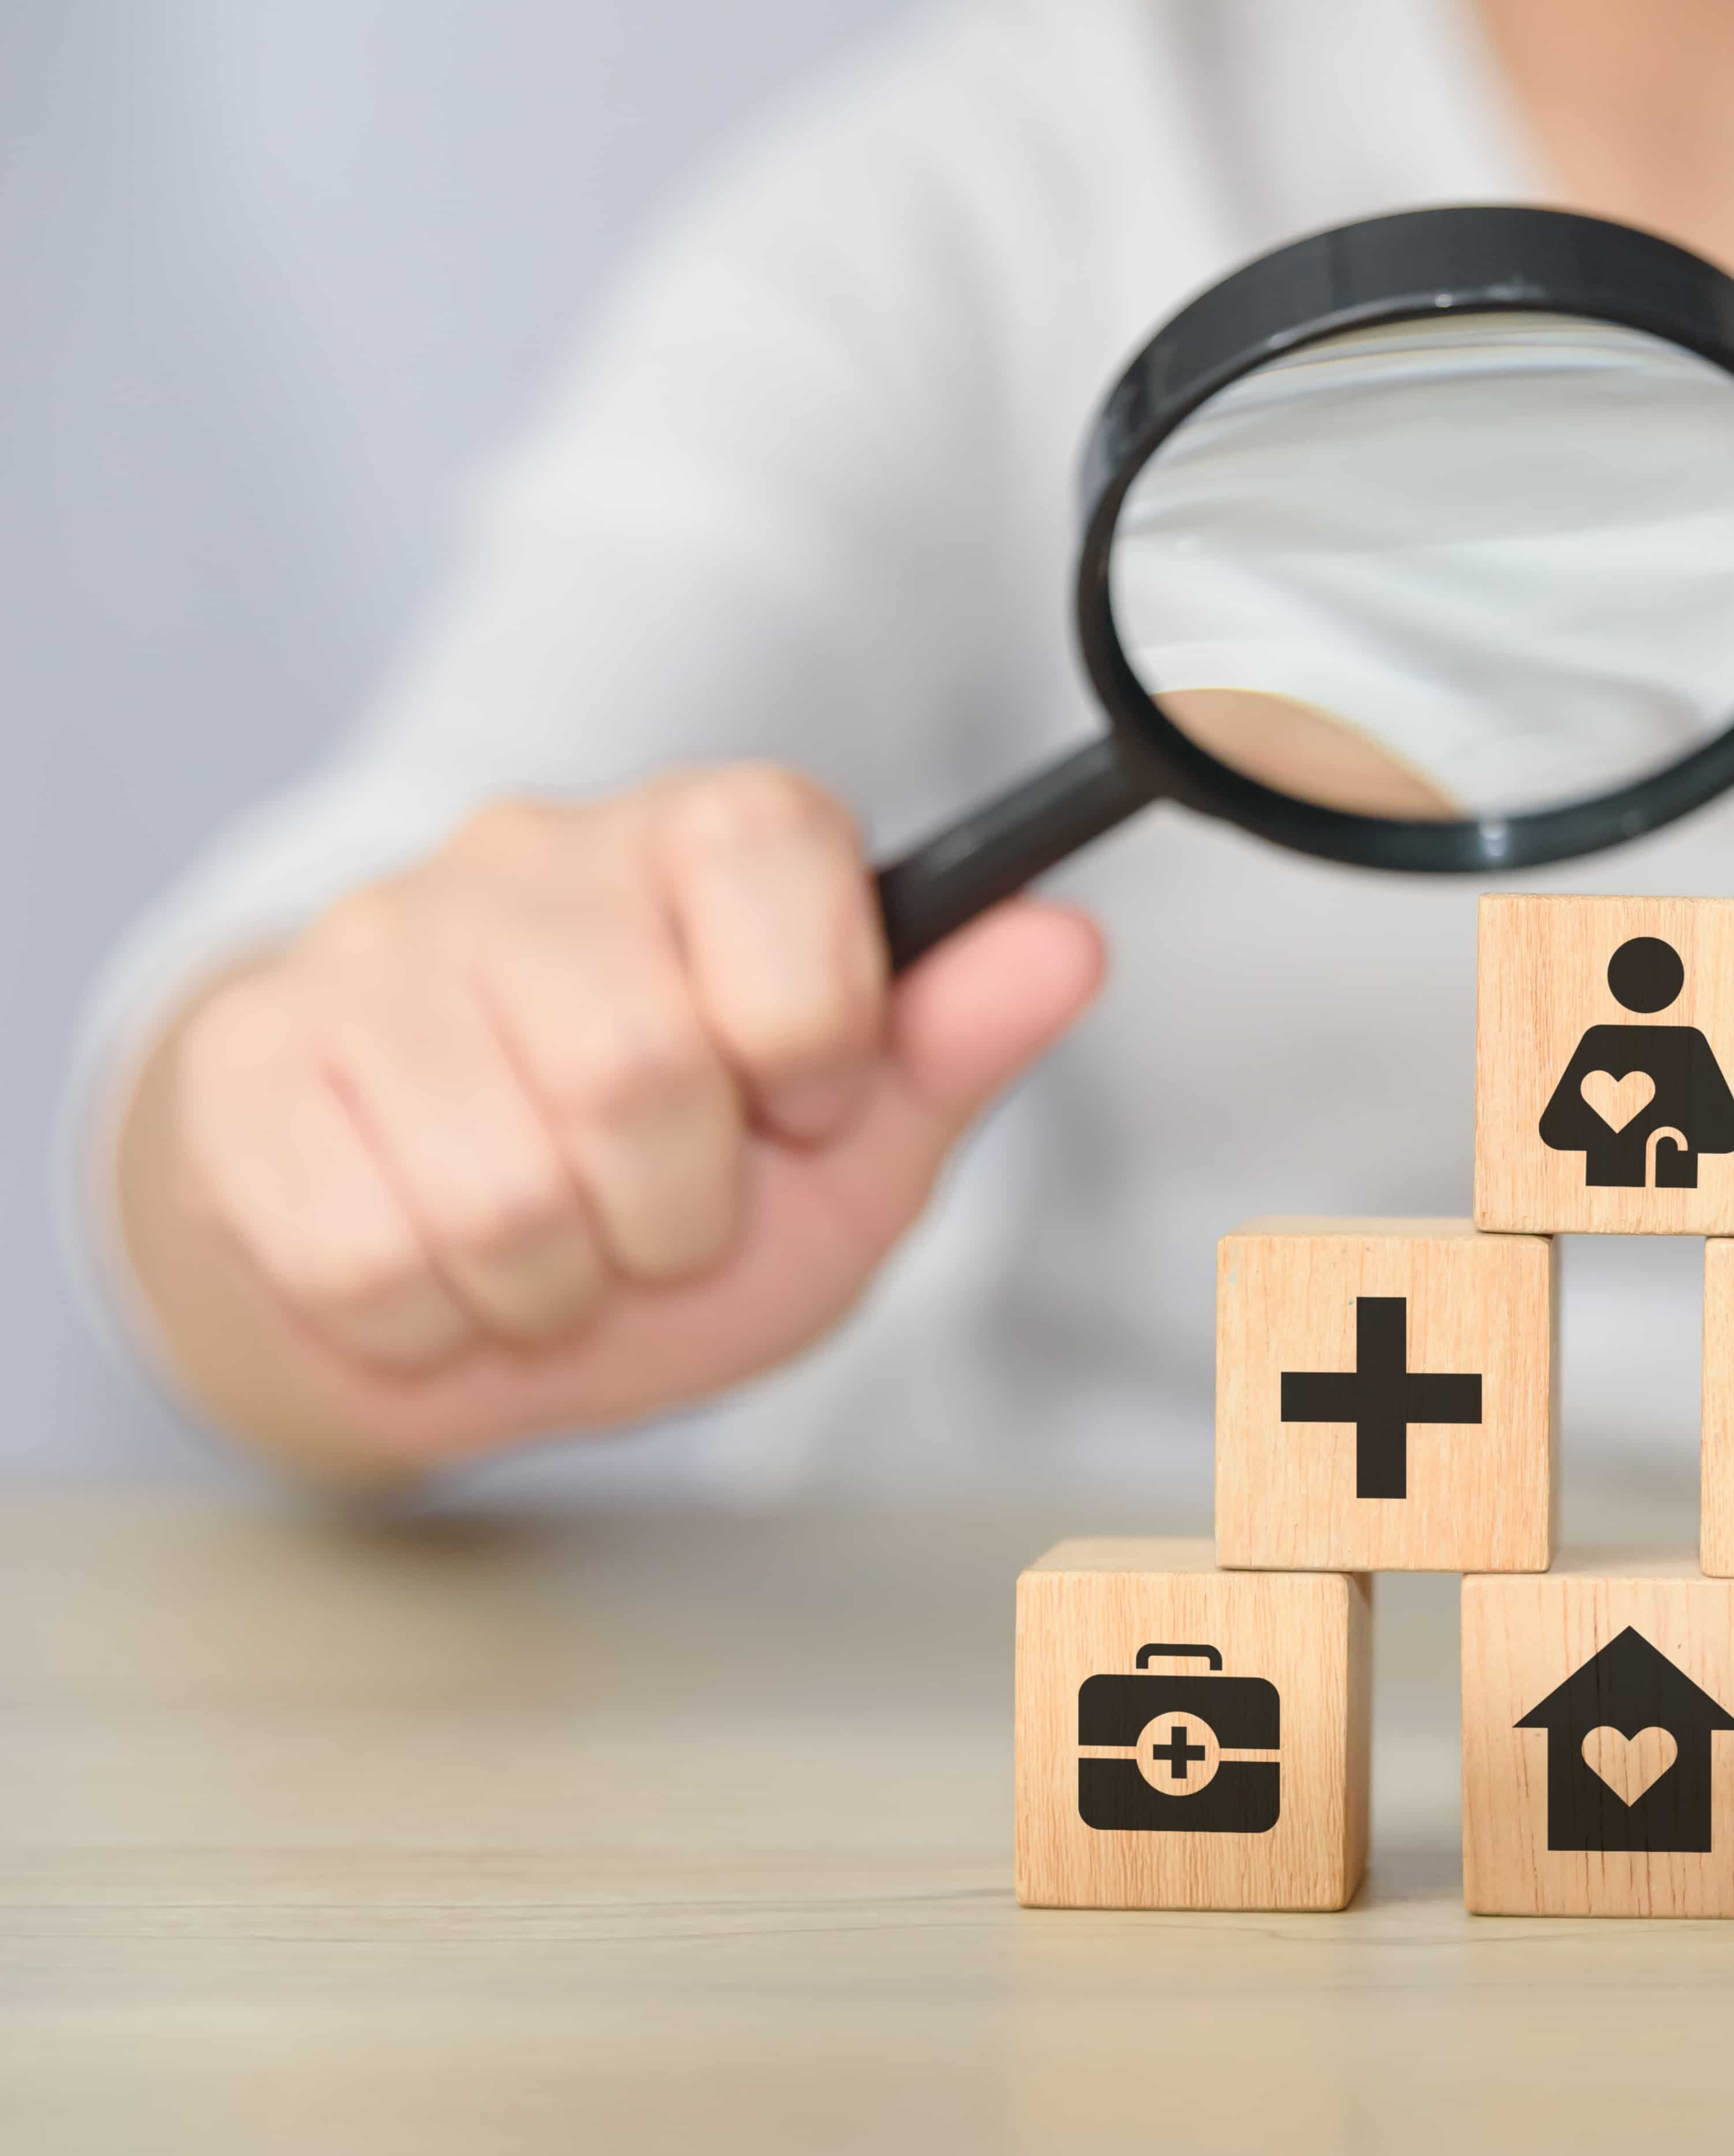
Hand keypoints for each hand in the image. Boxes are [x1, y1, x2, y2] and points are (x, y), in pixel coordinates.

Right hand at [124, 765, 1104, 1473]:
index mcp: (701, 836)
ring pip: (495, 1188)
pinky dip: (432, 1319)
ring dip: (558, 1280)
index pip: (773, 855)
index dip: (811, 1036)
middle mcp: (523, 854)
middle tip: (666, 1218)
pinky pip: (363, 1254)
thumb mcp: (854, 1142)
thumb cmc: (679, 1198)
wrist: (464, 1280)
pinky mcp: (244, 1066)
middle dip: (677, 1209)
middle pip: (633, 1064)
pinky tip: (446, 1270)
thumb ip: (954, 1042)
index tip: (803, 1103)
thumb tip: (1066, 941)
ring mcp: (364, 949)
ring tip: (559, 1249)